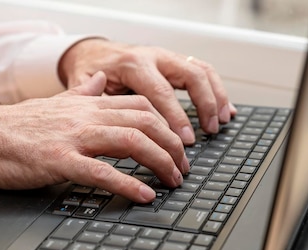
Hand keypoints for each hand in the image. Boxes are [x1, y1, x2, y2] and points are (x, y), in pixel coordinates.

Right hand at [0, 72, 189, 202]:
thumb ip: (81, 92)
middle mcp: (84, 117)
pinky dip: (128, 184)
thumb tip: (100, 79)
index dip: (166, 125)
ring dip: (160, 162)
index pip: (139, 106)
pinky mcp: (59, 161)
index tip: (176, 145)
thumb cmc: (12, 127)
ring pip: (131, 141)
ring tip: (173, 181)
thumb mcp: (53, 104)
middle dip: (172, 145)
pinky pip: (102, 172)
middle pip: (145, 121)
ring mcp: (73, 138)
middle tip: (182, 167)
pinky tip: (144, 196)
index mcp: (84, 104)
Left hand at [58, 39, 236, 143]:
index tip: (185, 139)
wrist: (90, 53)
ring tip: (220, 123)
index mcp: (132, 65)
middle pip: (190, 76)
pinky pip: (202, 72)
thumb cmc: (86, 73)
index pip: (160, 92)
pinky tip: (225, 110)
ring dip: (215, 97)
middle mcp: (153, 57)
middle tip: (208, 132)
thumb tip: (109, 123)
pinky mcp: (174, 62)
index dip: (175, 117)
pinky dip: (216, 90)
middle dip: (203, 105)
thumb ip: (95, 103)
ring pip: (201, 71)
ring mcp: (166, 58)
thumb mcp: (83, 87)